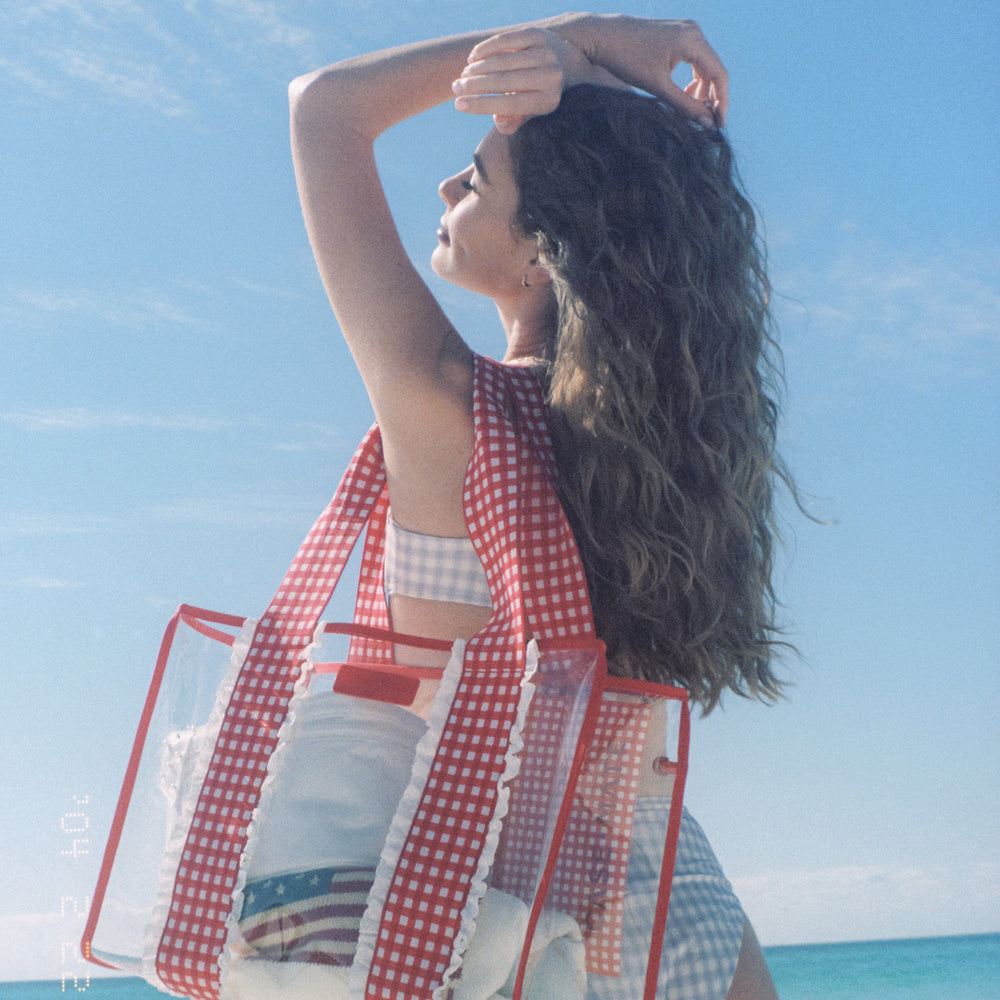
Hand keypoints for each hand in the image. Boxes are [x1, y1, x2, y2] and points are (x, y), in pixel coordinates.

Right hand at [451, 27, 604, 133]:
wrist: (567, 62)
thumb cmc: (540, 94)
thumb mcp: (530, 113)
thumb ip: (514, 122)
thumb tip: (498, 120)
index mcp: (548, 101)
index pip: (510, 105)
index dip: (482, 105)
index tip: (458, 104)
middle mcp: (551, 76)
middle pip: (505, 82)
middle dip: (474, 86)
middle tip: (455, 88)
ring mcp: (545, 53)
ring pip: (503, 61)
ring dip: (477, 69)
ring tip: (462, 76)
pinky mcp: (538, 34)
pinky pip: (505, 41)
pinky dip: (485, 49)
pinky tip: (472, 58)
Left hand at [565, 16, 728, 125]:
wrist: (601, 36)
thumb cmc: (627, 59)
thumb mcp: (657, 87)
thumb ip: (684, 106)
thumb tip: (707, 124)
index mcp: (691, 40)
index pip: (719, 74)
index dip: (721, 102)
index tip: (719, 125)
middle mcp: (693, 31)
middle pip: (713, 69)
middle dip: (711, 97)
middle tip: (704, 121)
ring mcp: (685, 30)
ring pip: (704, 65)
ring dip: (701, 89)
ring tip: (690, 108)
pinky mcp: (676, 34)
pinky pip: (693, 58)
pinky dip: (692, 78)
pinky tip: (683, 93)